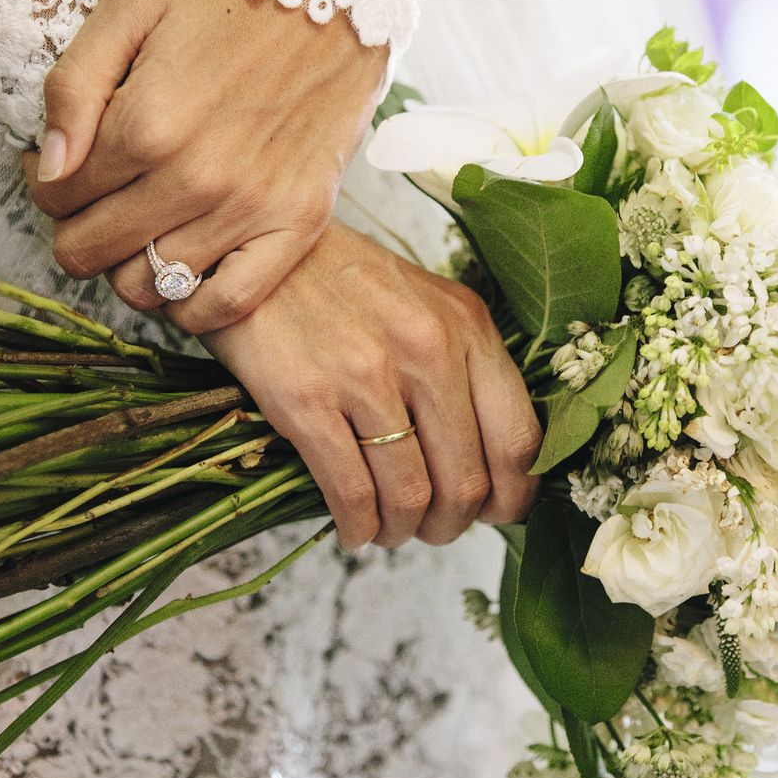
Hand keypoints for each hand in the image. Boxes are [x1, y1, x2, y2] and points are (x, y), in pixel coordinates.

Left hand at [23, 0, 388, 331]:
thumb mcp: (130, 8)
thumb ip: (74, 85)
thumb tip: (50, 166)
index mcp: (148, 122)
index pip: (58, 193)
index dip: (48, 184)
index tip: (66, 169)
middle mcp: (197, 177)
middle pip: (93, 249)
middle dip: (77, 230)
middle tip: (95, 204)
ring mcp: (251, 208)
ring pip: (149, 285)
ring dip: (127, 269)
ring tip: (139, 233)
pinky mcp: (297, 224)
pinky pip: (230, 304)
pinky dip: (193, 310)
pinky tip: (181, 280)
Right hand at [204, 222, 541, 549]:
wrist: (258, 246)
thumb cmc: (346, 282)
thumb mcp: (428, 303)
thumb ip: (466, 365)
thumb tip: (492, 458)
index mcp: (468, 327)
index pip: (519, 438)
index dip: (513, 496)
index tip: (496, 513)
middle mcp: (428, 350)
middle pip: (467, 480)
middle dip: (453, 524)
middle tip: (434, 529)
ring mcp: (367, 375)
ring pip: (410, 495)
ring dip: (403, 531)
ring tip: (390, 531)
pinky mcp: (307, 399)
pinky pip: (352, 493)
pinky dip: (358, 528)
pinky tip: (354, 530)